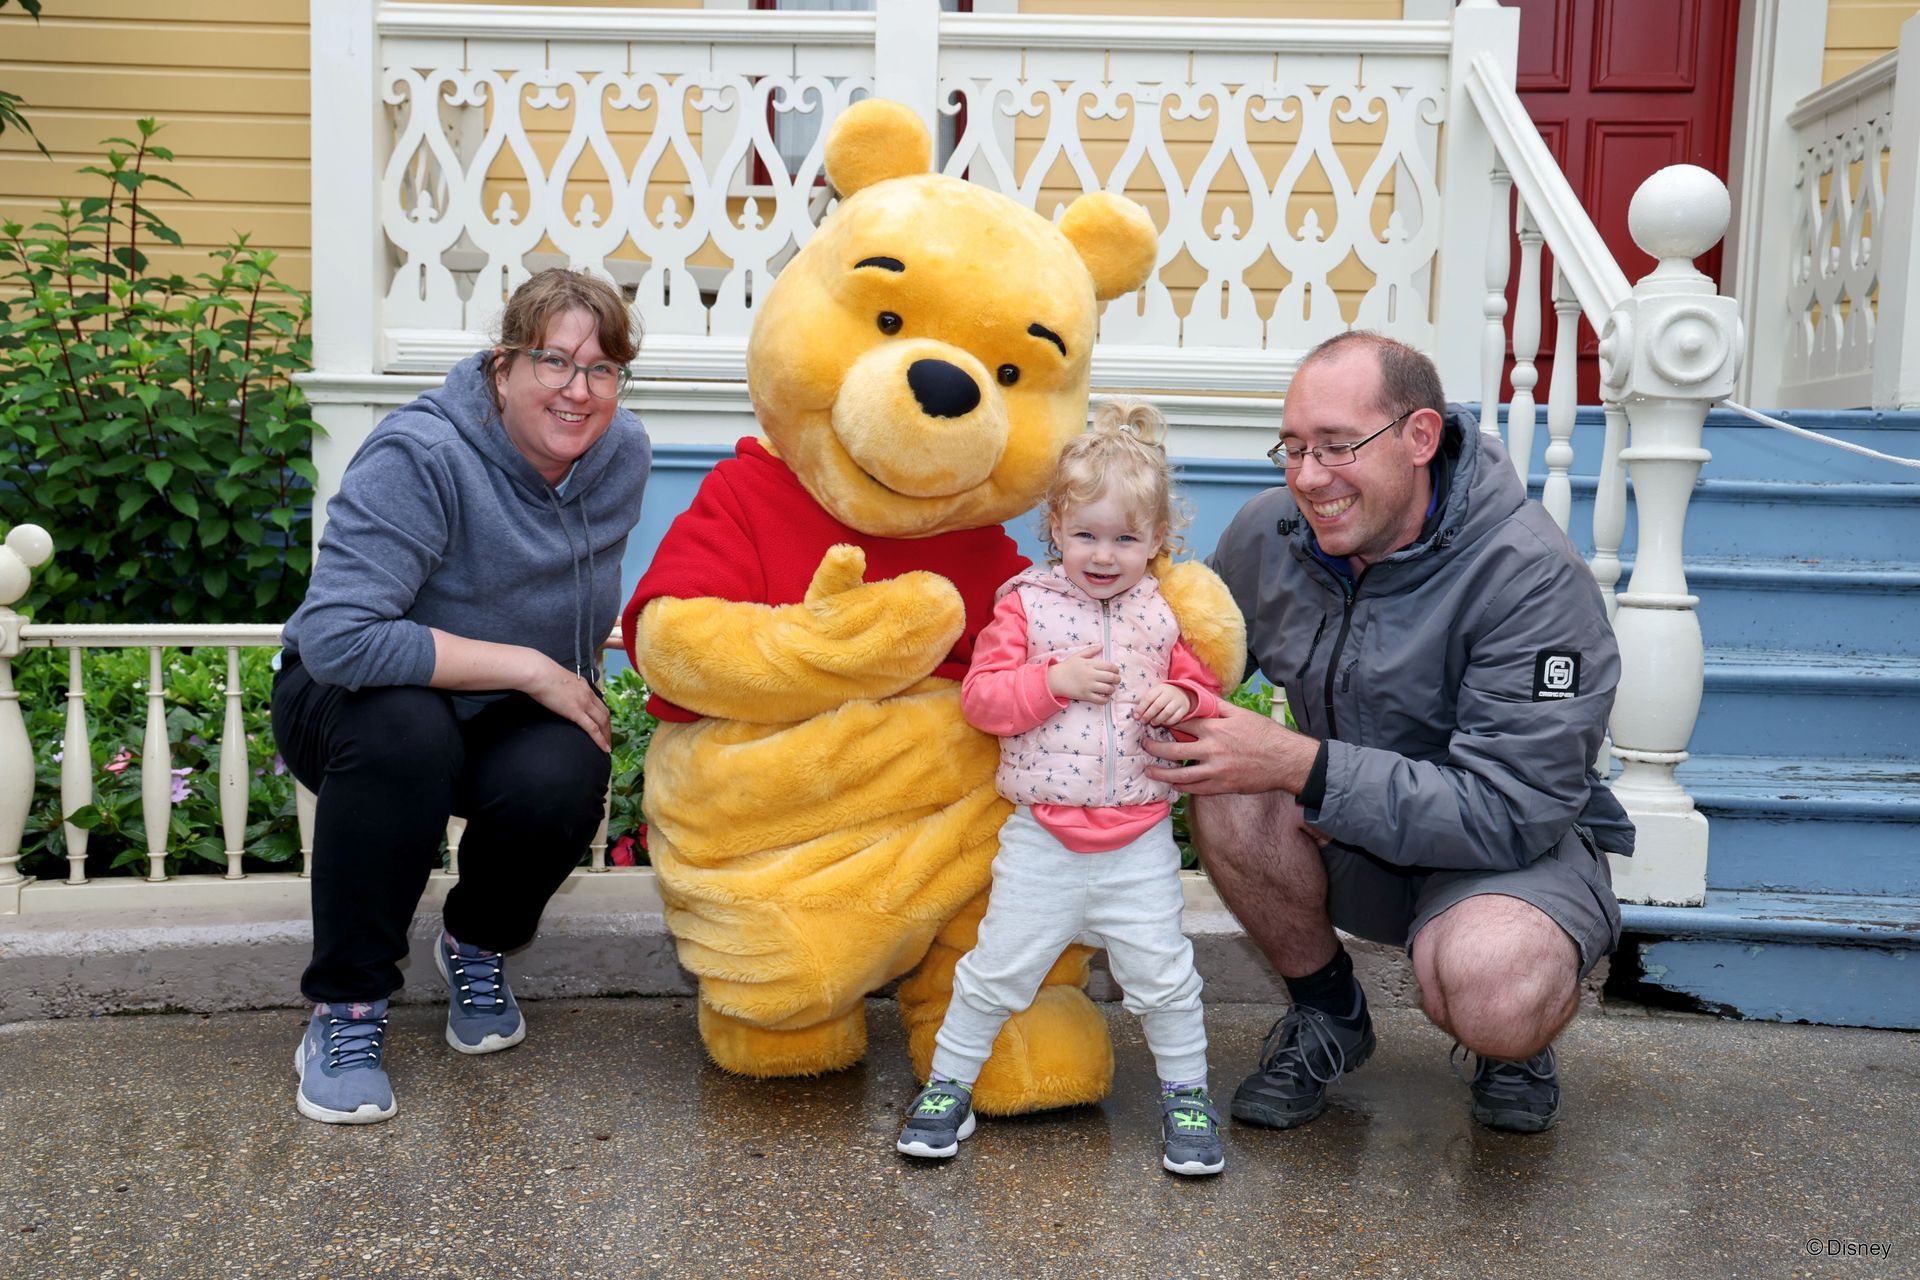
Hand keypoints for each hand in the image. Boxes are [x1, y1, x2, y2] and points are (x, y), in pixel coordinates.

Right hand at [524, 658, 612, 751]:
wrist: (540, 673)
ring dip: (607, 735)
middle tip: (608, 739)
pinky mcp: (576, 712)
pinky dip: (601, 740)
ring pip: (602, 722)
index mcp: (584, 686)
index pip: (599, 703)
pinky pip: (593, 729)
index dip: (603, 715)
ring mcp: (584, 703)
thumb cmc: (543, 675)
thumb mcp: (560, 679)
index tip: (604, 725)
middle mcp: (588, 694)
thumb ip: (565, 688)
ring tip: (607, 747)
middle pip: (605, 714)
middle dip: (608, 728)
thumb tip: (561, 693)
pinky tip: (604, 748)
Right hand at [1047, 644, 1121, 703]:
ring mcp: (1088, 686)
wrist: (1055, 679)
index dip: (1116, 669)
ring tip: (1111, 688)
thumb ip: (1091, 650)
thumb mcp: (1078, 655)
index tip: (1116, 671)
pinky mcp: (1085, 696)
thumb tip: (1102, 645)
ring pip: (1107, 689)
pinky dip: (1106, 699)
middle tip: (1116, 680)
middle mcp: (1091, 675)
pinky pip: (1100, 700)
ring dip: (1112, 689)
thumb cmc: (1067, 667)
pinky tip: (1105, 697)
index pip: (1109, 666)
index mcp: (1090, 664)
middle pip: (1111, 678)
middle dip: (1117, 679)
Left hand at [1137, 682, 1195, 726]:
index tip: (1136, 716)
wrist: (1181, 693)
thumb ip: (1145, 703)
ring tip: (1152, 723)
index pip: (1149, 698)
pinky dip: (1168, 722)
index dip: (1141, 708)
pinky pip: (1175, 718)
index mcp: (1160, 688)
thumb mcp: (1155, 694)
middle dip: (1148, 715)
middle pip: (1157, 705)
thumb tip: (1135, 715)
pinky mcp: (1184, 709)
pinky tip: (1163, 723)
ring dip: (1158, 720)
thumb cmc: (1162, 696)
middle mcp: (1170, 694)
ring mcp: (1178, 701)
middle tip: (1143, 721)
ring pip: (1167, 712)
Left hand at [1140, 701, 1319, 794]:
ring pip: (1180, 774)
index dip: (1164, 722)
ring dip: (1161, 773)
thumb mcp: (1242, 714)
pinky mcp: (1222, 786)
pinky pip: (1195, 789)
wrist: (1285, 760)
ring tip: (1148, 770)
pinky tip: (1172, 785)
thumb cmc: (1265, 735)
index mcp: (1215, 728)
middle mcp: (1212, 749)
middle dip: (1154, 747)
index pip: (1182, 723)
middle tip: (1143, 745)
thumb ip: (1218, 707)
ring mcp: (1216, 770)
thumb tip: (1200, 697)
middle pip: (1173, 750)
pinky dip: (1181, 787)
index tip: (1152, 721)